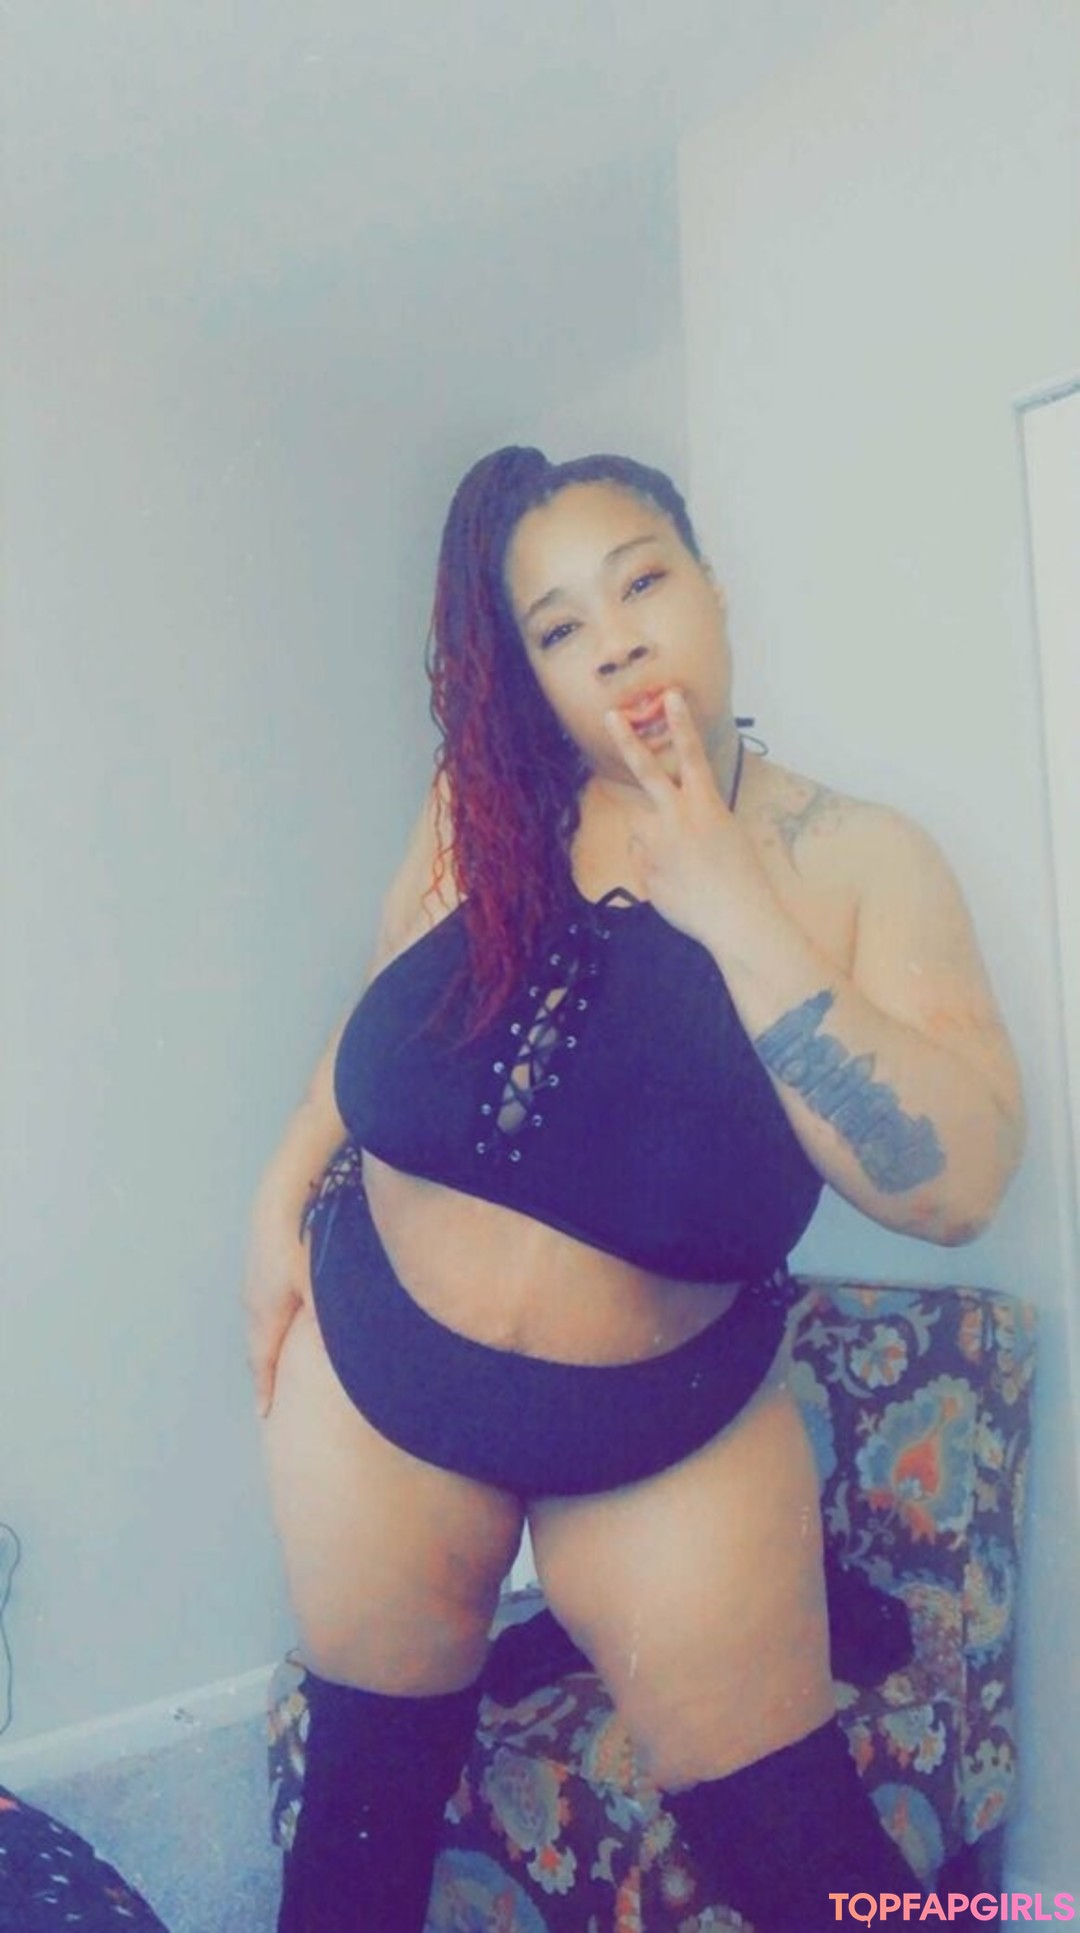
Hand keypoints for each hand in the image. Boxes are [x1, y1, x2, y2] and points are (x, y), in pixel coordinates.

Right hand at [243, 1198, 311, 1419]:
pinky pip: (263, 1305)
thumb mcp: (320, 1289)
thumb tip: (350, 1349)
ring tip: (276, 1365)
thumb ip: (332, 1323)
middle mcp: (254, 1302)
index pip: (263, 1363)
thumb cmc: (301, 1243)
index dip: (266, 1390)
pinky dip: (271, 1321)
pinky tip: (285, 1318)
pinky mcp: (260, 1265)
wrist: (282, 1196)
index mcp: (266, 1315)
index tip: (265, 1416)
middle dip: (265, 1372)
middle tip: (271, 1397)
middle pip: (258, 1347)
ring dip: (267, 1345)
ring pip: (260, 1324)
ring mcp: (253, 1282)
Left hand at [603, 689, 766, 949]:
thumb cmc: (741, 879)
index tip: (670, 695)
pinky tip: (678, 885)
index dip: (681, 722)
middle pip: (646, 770)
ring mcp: (657, 841)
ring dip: (654, 842)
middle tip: (610, 716)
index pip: (692, 754)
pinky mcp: (644, 867)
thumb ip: (693, 822)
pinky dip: (654, 871)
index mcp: (705, 804)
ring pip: (640, 829)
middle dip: (627, 740)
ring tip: (682, 866)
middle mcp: (677, 815)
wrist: (736, 916)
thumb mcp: (725, 836)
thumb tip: (662, 830)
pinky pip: (642, 862)